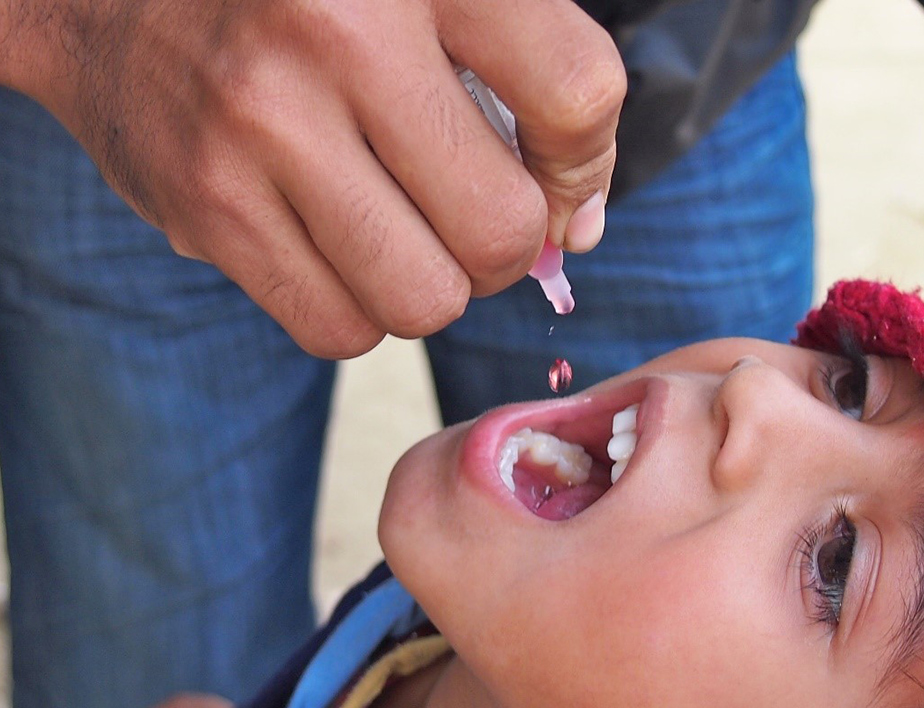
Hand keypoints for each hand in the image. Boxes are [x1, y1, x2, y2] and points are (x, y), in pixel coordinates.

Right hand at [5, 0, 622, 356]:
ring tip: (401, 226)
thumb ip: (526, 79)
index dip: (585, 163)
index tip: (555, 175)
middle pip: (501, 231)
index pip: (575, 93)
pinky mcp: (207, 206)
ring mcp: (261, 125)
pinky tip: (340, 245)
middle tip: (468, 209)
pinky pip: (340, 328)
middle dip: (505, 244)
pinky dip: (360, 308)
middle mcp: (338, 32)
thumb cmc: (311, 2)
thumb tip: (576, 227)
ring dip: (433, 285)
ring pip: (424, 300)